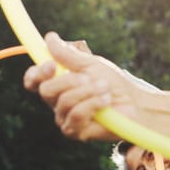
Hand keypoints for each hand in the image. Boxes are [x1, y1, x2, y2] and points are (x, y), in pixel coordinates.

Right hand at [23, 32, 140, 141]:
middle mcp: (57, 102)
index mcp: (57, 83)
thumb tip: (49, 38)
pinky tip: (105, 101)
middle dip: (69, 81)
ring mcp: (64, 118)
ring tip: (104, 88)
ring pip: (63, 102)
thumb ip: (68, 55)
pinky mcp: (75, 131)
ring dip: (87, 92)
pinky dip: (92, 104)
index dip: (36, 73)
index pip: (33, 80)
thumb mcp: (91, 64)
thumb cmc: (114, 84)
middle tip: (89, 77)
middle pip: (46, 90)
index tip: (51, 65)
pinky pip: (75, 115)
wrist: (135, 103)